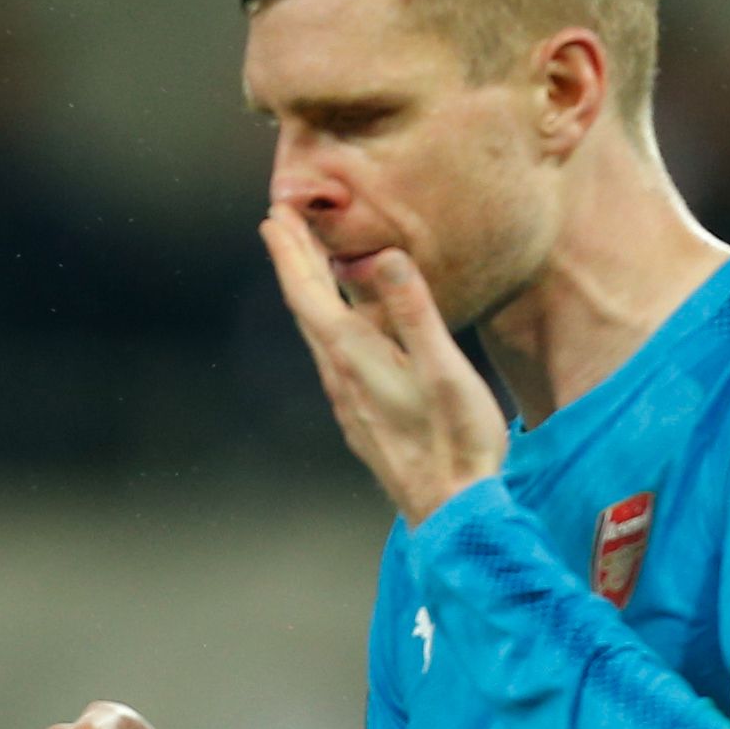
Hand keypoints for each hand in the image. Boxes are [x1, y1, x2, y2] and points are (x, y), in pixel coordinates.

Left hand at [258, 205, 507, 523]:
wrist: (450, 512)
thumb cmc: (455, 440)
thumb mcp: (442, 369)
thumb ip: (414, 312)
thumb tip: (382, 257)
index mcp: (355, 358)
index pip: (310, 294)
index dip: (290, 253)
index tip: (273, 215)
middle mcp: (341, 377)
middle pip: (306, 308)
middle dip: (293, 261)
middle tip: (279, 220)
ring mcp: (349, 399)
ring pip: (317, 333)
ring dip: (308, 290)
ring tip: (304, 257)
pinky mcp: (363, 415)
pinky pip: (334, 355)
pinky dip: (327, 322)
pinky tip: (338, 323)